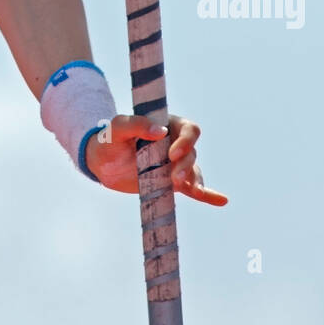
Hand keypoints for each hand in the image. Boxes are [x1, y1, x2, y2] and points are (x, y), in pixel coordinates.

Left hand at [85, 113, 227, 205]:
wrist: (101, 163)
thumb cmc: (110, 140)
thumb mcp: (117, 128)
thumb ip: (136, 124)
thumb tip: (160, 131)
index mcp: (166, 125)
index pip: (188, 129)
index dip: (186, 140)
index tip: (173, 153)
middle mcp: (174, 144)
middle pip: (192, 152)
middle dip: (186, 165)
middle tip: (173, 177)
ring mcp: (173, 164)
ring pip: (192, 171)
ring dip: (194, 180)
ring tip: (192, 190)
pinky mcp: (169, 182)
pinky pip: (191, 188)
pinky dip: (208, 194)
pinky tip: (221, 200)